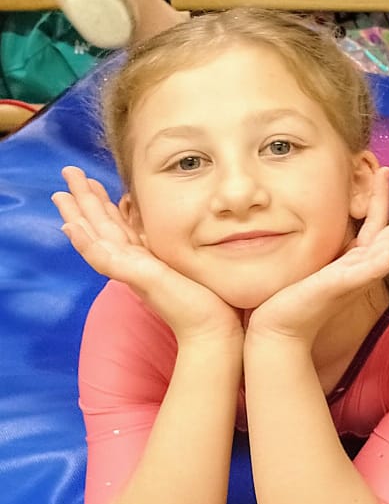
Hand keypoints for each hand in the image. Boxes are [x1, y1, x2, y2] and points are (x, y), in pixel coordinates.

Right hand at [53, 166, 242, 341]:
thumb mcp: (187, 264)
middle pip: (100, 227)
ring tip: (60, 194)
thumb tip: (181, 228)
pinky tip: (71, 228)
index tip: (90, 182)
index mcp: (144, 259)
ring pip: (95, 238)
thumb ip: (176, 248)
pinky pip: (105, 259)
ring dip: (76, 215)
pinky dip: (86, 243)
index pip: (117, 226)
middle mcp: (133, 264)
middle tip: (67, 173)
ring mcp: (131, 272)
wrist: (212, 330)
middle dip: (83, 200)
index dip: (102, 204)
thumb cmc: (207, 301)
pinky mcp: (137, 278)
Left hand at [247, 169, 388, 344]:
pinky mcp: (351, 284)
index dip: (386, 195)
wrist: (283, 328)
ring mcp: (361, 274)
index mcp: (359, 257)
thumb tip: (327, 235)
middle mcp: (366, 263)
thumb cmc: (297, 299)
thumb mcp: (317, 266)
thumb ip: (328, 251)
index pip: (380, 220)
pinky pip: (378, 265)